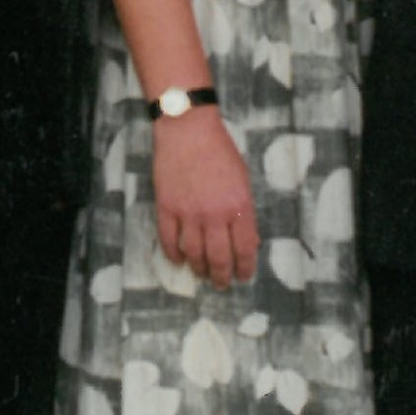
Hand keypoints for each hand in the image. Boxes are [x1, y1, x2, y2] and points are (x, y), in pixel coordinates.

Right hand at [150, 107, 259, 288]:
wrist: (188, 130)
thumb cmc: (220, 151)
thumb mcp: (244, 180)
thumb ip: (245, 211)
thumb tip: (248, 240)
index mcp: (239, 206)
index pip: (245, 248)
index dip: (245, 268)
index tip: (243, 276)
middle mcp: (214, 214)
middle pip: (219, 258)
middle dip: (221, 276)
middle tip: (221, 284)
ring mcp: (188, 213)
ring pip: (194, 254)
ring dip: (198, 268)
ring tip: (201, 273)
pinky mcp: (167, 207)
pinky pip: (169, 240)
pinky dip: (174, 254)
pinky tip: (179, 259)